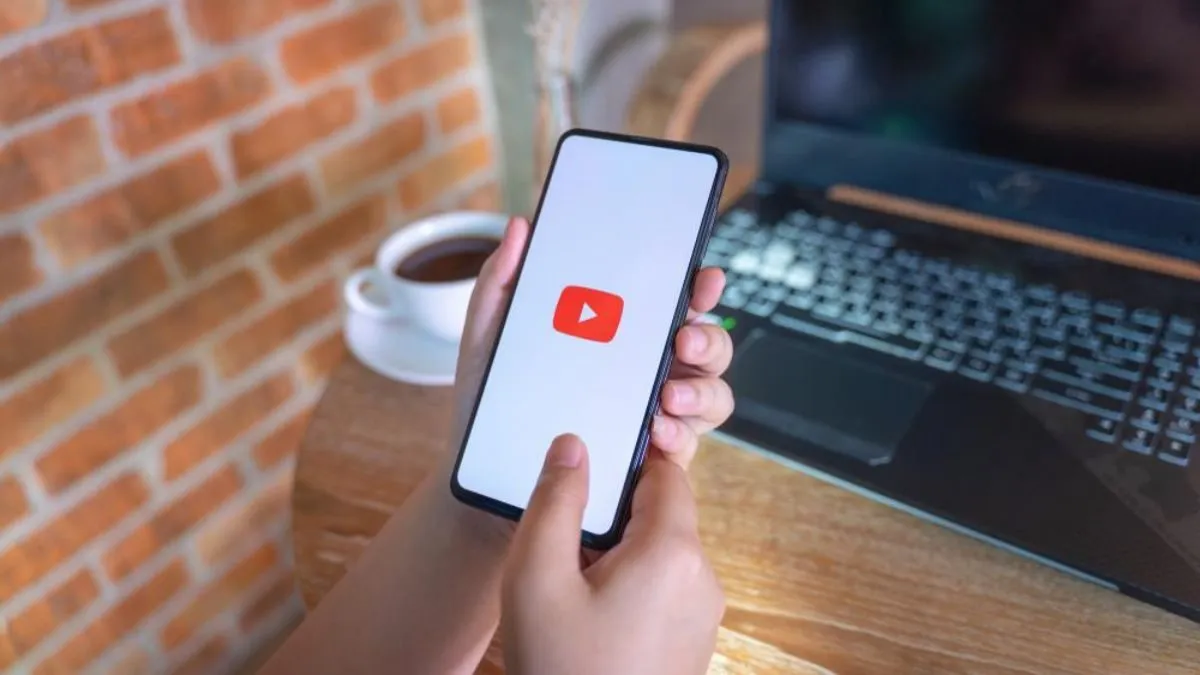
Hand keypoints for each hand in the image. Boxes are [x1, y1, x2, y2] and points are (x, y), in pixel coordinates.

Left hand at [453, 216, 734, 467]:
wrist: (482, 472)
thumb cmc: (493, 398)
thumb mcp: (490, 334)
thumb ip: (502, 280)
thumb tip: (520, 227)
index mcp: (623, 332)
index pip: (677, 303)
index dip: (700, 289)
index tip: (703, 280)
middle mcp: (650, 370)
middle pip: (709, 347)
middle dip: (710, 339)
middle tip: (684, 340)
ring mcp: (656, 415)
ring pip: (712, 396)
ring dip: (702, 391)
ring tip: (668, 395)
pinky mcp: (651, 459)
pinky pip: (685, 445)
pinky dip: (678, 435)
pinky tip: (656, 431)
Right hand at [501, 435, 723, 674]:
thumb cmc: (561, 670)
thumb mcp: (536, 578)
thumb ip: (555, 502)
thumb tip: (572, 446)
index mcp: (673, 552)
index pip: (665, 472)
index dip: (627, 461)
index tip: (590, 470)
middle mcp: (703, 579)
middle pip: (666, 512)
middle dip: (617, 516)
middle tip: (567, 542)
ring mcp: (704, 616)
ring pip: (665, 553)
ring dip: (623, 554)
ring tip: (573, 587)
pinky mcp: (695, 644)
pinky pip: (668, 591)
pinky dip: (634, 587)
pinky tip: (593, 618)